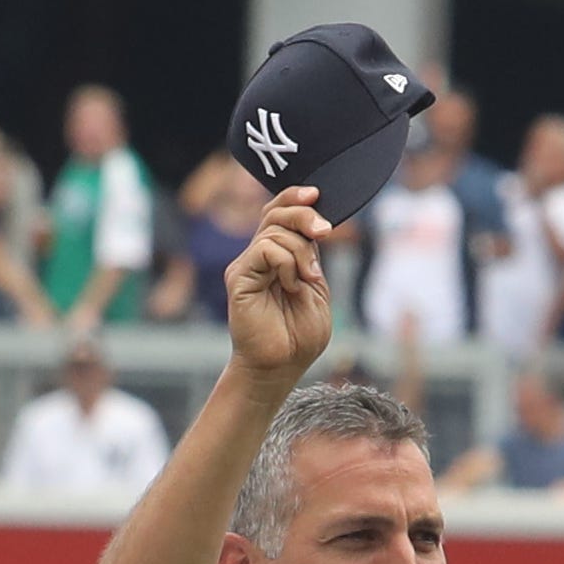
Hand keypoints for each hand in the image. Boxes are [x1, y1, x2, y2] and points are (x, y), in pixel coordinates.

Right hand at [222, 187, 335, 377]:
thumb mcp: (316, 289)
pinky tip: (291, 284)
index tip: (318, 195)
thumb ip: (311, 257)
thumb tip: (313, 228)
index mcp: (279, 257)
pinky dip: (286, 262)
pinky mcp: (238, 277)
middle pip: (275, 212)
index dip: (296, 197)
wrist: (279, 368)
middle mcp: (259, 257)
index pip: (280, 212)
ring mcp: (247, 266)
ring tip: (307, 279)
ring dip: (301, 251)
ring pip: (274, 230)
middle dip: (304, 214)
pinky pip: (264, 249)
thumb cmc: (298, 338)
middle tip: (325, 232)